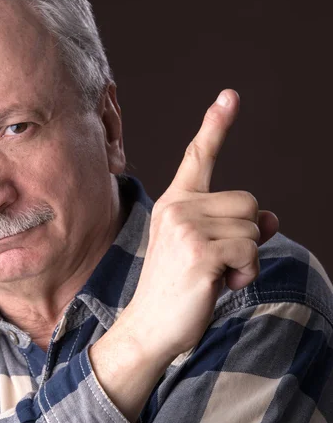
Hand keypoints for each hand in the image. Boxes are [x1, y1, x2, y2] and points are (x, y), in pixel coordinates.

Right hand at [121, 89, 278, 358]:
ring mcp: (186, 228)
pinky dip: (246, 271)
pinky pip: (250, 249)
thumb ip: (235, 227)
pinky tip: (221, 284)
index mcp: (174, 203)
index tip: (230, 96)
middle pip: (248, 201)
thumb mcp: (207, 250)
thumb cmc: (179, 287)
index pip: (198, 158)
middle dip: (245, 234)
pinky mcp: (200, 252)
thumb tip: (272, 217)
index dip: (215, 126)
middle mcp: (177, 208)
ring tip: (216, 275)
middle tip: (217, 262)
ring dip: (247, 257)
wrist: (150, 326)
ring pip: (253, 227)